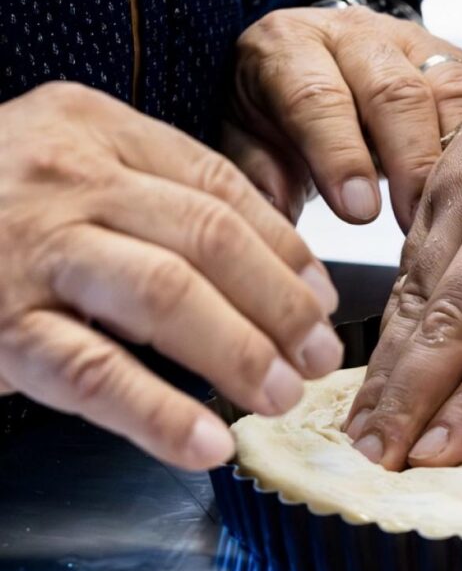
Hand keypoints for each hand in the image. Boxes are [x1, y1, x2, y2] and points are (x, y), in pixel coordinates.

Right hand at [0, 83, 341, 469]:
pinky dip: (158, 413)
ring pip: (166, 297)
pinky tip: (203, 442)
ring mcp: (31, 249)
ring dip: (240, 353)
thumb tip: (273, 262)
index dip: (284, 247)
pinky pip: (94, 372)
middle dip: (280, 304)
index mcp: (97, 128)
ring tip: (283, 393)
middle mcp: (68, 177)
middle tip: (321, 352)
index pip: (220, 186)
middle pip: (208, 238)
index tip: (322, 295)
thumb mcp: (68, 161)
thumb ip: (154, 192)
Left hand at [232, 6, 461, 228]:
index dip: (340, 157)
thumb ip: (257, 171)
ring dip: (459, 160)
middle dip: (409, 162)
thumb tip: (276, 213)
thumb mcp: (244, 135)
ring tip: (460, 214)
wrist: (317, 63)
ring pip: (451, 93)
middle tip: (415, 221)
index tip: (359, 213)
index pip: (318, 97)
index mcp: (290, 44)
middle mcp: (358, 33)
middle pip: (395, 93)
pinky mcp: (457, 64)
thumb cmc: (275, 108)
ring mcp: (416, 43)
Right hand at [343, 0, 461, 469]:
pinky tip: (378, 357)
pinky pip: (412, 255)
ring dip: (390, 367)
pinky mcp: (445, 177)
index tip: (441, 457)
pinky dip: (394, 314)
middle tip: (376, 460)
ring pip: (422, 293)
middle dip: (412, 400)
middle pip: (456, 324)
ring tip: (362, 424)